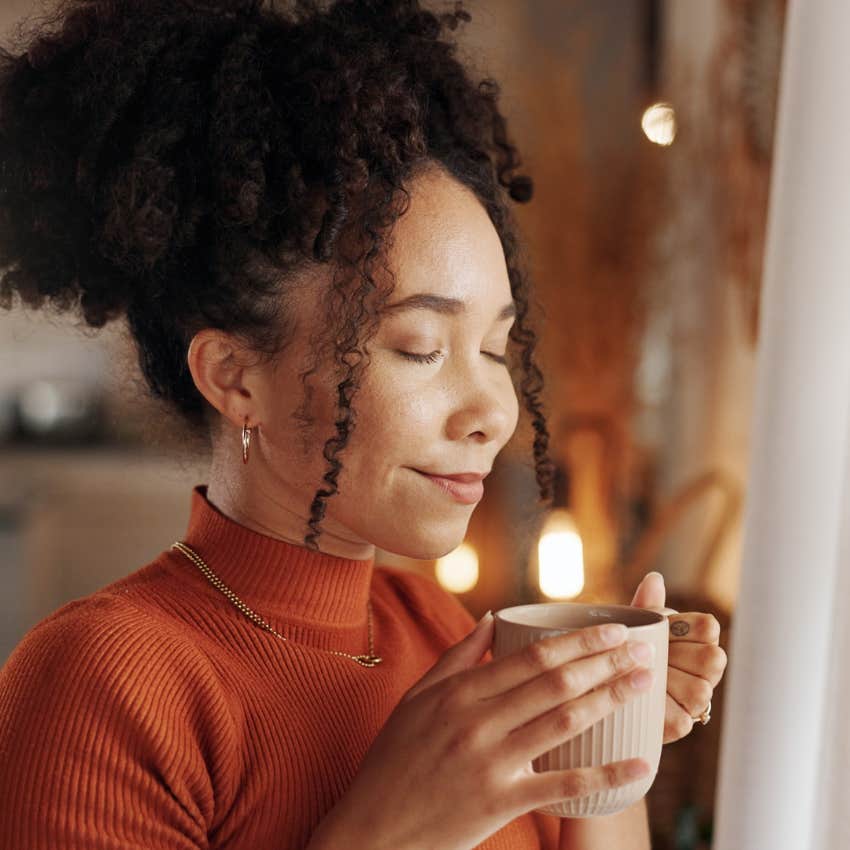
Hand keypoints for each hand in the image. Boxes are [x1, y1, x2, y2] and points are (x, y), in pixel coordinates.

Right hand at [308, 614, 656, 849]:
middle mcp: (478, 721)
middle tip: (641, 651)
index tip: (612, 630)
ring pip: (564, 722)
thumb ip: (457, 657)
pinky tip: (639, 766)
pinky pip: (563, 787)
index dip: (578, 640)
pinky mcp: (501, 803)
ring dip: (610, 699)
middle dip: (604, 662)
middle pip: (555, 682)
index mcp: (459, 692)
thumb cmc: (395, 758)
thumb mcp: (417, 698)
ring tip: (642, 685)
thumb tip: (492, 617)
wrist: (373, 829)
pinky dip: (605, 776)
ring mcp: (491, 763)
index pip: (531, 656)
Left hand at [629, 572, 727, 743]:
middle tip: (651, 654)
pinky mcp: (680, 725)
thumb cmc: (626, 647)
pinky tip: (641, 699)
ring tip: (643, 675)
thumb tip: (654, 578)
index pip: (708, 627)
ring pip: (700, 690)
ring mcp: (696, 699)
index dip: (684, 627)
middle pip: (711, 658)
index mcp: (697, 638)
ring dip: (669, 681)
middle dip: (678, 655)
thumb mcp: (635, 624)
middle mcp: (704, 669)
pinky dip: (658, 708)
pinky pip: (681, 719)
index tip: (663, 628)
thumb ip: (647, 604)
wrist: (602, 684)